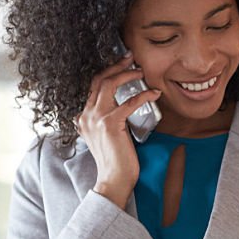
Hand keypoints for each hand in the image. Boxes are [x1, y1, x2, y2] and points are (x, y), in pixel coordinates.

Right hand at [75, 52, 161, 207]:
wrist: (113, 180)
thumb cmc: (115, 162)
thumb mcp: (105, 139)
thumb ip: (106, 123)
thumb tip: (121, 111)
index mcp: (83, 118)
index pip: (93, 87)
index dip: (108, 73)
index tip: (122, 65)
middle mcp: (86, 115)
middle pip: (98, 80)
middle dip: (115, 66)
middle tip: (130, 58)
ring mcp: (96, 118)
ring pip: (108, 84)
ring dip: (127, 74)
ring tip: (141, 71)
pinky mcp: (110, 124)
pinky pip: (129, 102)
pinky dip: (144, 95)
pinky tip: (154, 94)